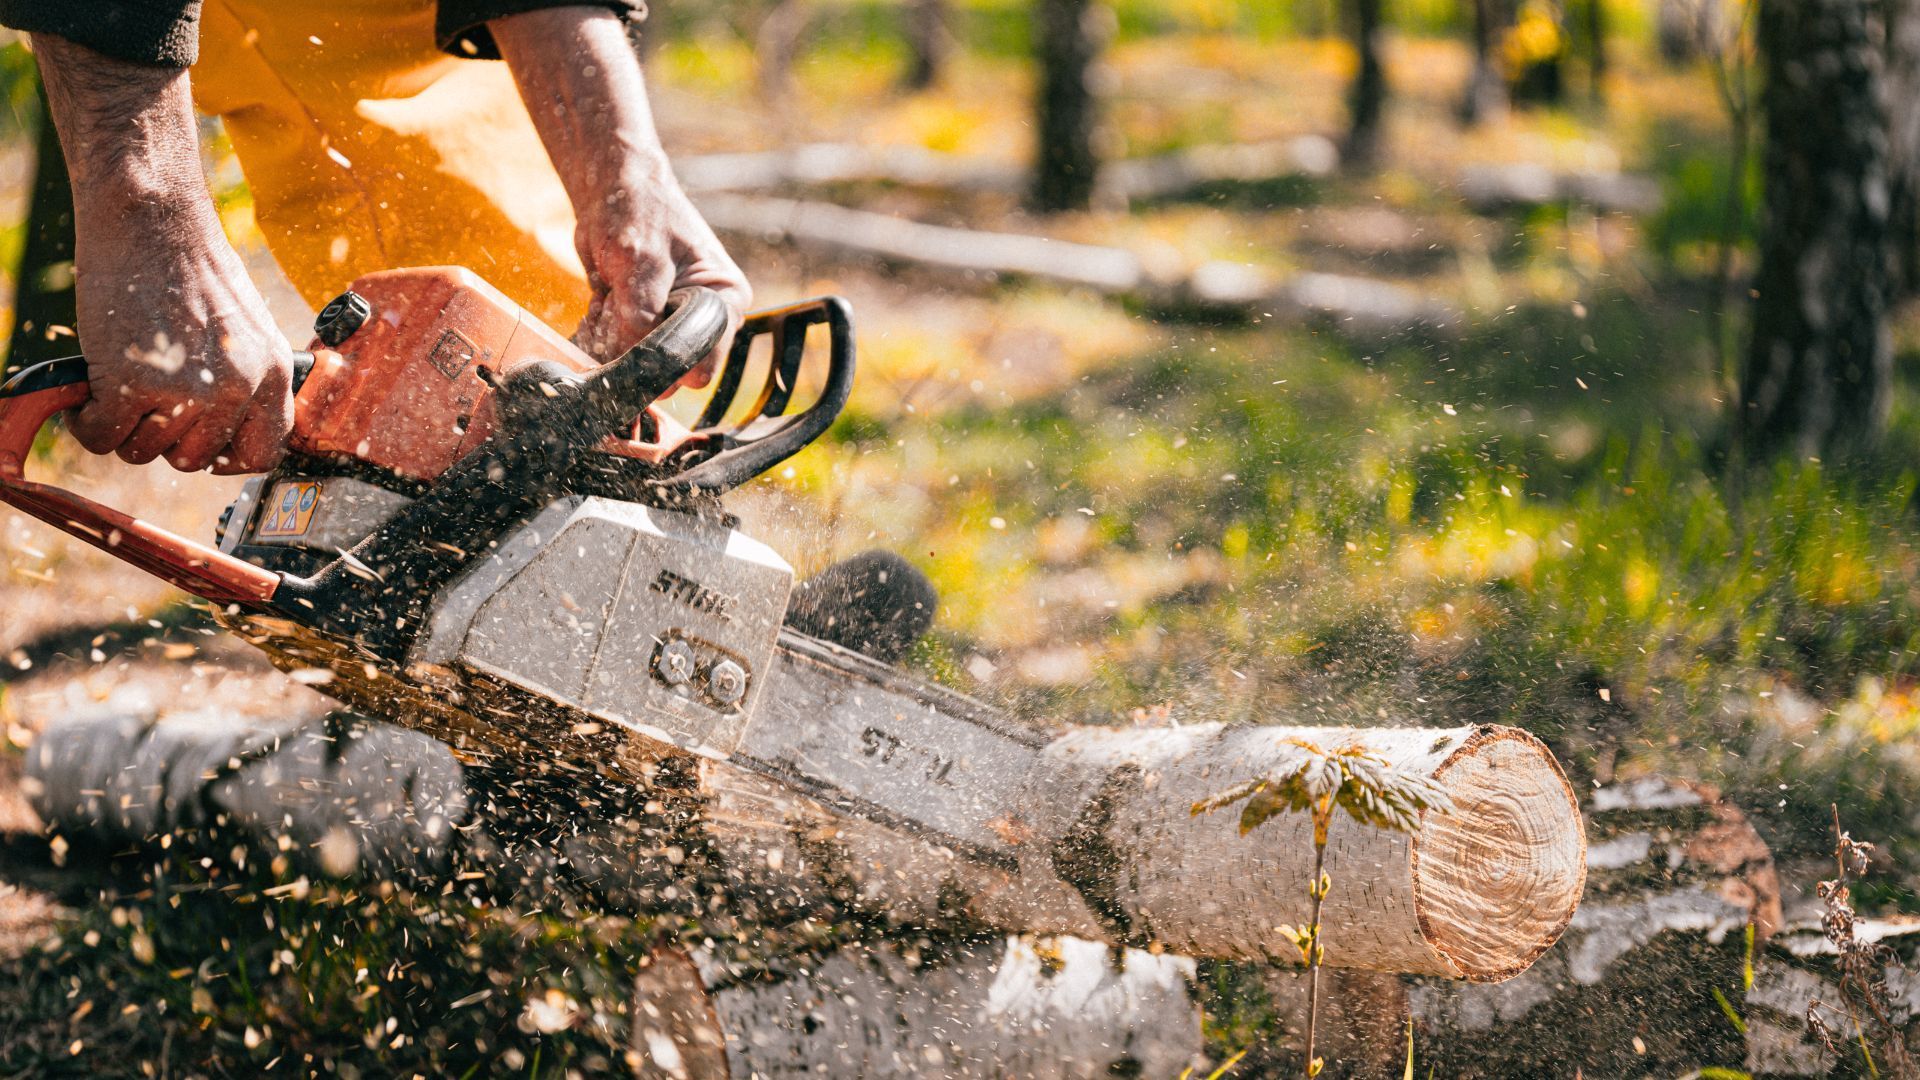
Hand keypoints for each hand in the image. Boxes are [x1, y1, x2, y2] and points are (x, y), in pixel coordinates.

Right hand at [70, 215, 293, 473]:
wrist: (154, 223)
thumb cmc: (195, 270)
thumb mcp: (249, 330)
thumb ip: (248, 379)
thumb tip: (229, 427)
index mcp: (272, 375)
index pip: (260, 454)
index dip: (223, 457)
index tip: (198, 442)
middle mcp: (237, 389)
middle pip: (191, 460)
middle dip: (164, 437)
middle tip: (146, 399)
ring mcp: (186, 390)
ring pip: (144, 452)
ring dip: (125, 427)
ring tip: (121, 384)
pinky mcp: (132, 383)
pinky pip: (102, 438)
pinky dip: (87, 422)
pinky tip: (89, 393)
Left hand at [570, 171, 750, 385]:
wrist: (614, 191)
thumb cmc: (639, 211)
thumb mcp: (641, 260)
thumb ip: (640, 314)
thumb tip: (634, 362)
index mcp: (725, 303)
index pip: (703, 365)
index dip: (666, 362)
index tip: (633, 336)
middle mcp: (705, 322)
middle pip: (670, 372)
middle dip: (634, 349)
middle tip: (616, 307)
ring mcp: (674, 326)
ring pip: (639, 366)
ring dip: (613, 340)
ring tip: (609, 297)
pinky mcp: (646, 327)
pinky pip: (620, 354)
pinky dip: (602, 335)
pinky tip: (601, 303)